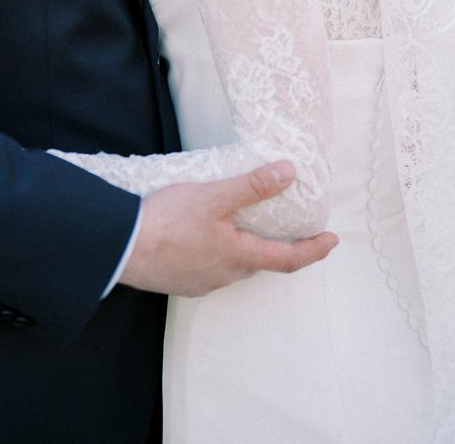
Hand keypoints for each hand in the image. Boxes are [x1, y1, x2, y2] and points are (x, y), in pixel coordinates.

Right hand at [120, 162, 337, 296]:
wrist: (122, 248)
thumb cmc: (168, 221)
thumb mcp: (214, 195)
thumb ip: (252, 186)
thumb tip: (289, 173)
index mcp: (239, 256)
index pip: (288, 258)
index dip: (313, 250)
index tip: (332, 241)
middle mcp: (225, 275)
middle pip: (259, 262)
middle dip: (277, 247)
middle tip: (287, 228)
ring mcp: (201, 282)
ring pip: (233, 265)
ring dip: (244, 249)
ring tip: (243, 227)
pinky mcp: (180, 280)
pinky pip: (210, 267)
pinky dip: (219, 252)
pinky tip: (204, 237)